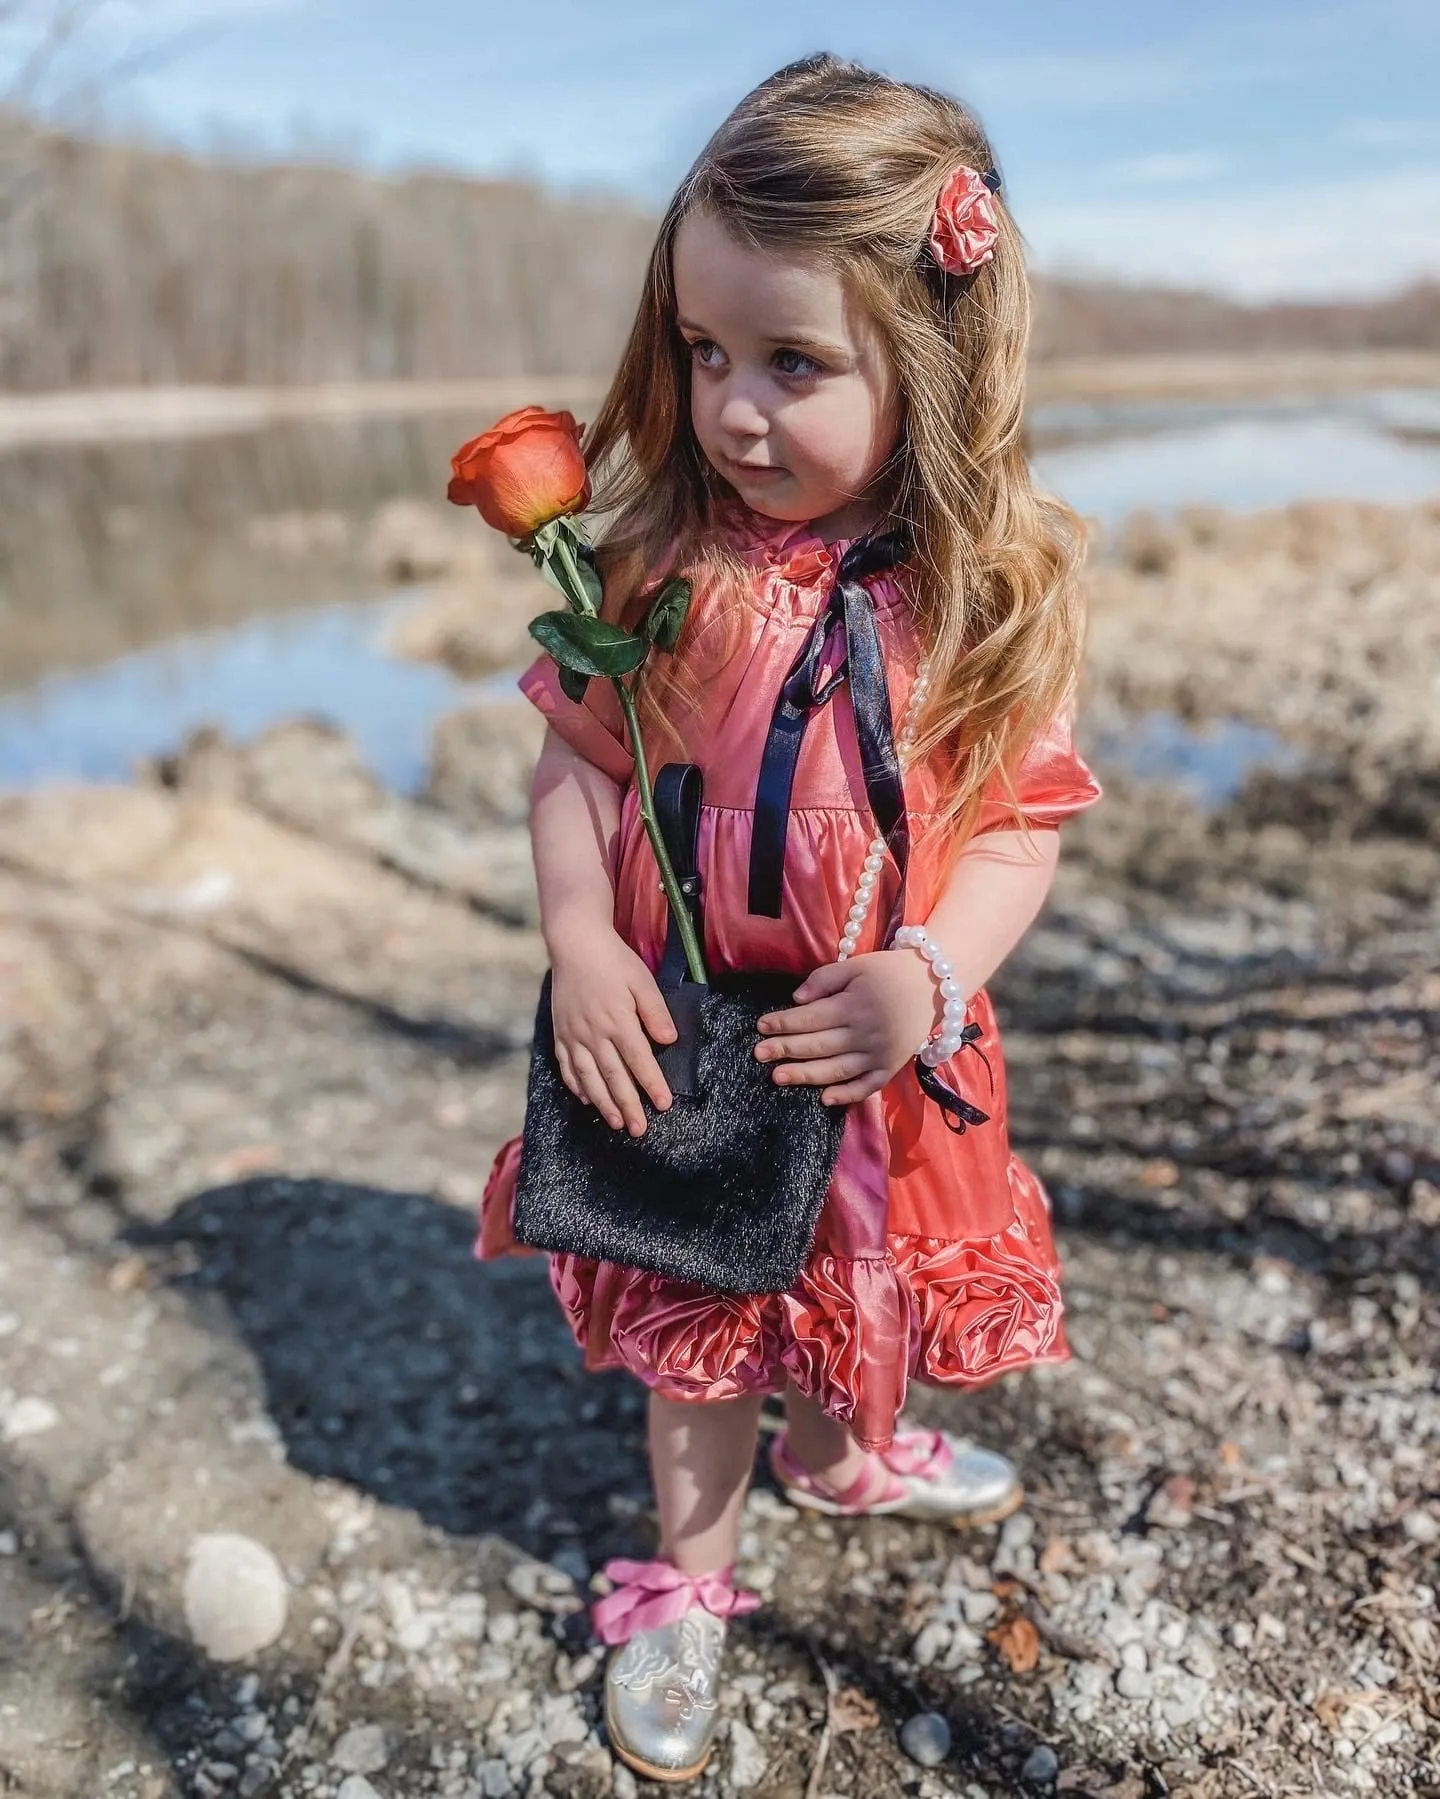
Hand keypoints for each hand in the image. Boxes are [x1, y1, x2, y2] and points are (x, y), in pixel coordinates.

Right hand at [548, 931, 676, 1134]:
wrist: (574, 943)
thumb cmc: (613, 960)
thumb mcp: (642, 980)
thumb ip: (655, 1011)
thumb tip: (669, 1040)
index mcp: (618, 1020)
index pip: (639, 1060)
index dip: (652, 1084)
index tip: (664, 1105)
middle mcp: (594, 1033)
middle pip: (614, 1076)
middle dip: (628, 1105)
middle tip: (639, 1129)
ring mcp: (574, 1035)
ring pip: (589, 1077)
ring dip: (603, 1103)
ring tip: (616, 1123)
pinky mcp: (561, 1032)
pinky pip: (567, 1066)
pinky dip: (577, 1085)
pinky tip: (587, 1099)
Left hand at [752, 949, 939, 1104]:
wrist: (934, 986)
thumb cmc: (889, 972)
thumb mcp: (856, 966)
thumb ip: (824, 979)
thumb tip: (797, 1000)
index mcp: (856, 1005)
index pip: (812, 1017)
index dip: (784, 1022)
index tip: (761, 1026)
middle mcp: (867, 1033)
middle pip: (819, 1045)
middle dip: (786, 1050)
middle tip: (759, 1054)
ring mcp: (880, 1054)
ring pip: (837, 1070)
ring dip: (806, 1075)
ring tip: (778, 1077)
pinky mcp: (891, 1068)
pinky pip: (867, 1087)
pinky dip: (847, 1096)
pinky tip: (824, 1099)